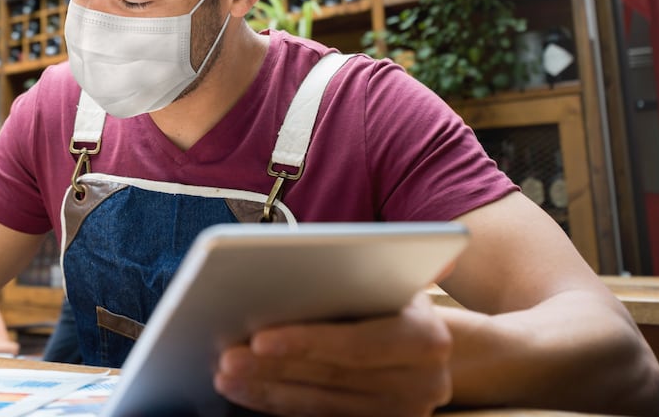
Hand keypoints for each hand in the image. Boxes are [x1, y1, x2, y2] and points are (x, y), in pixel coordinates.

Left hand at [214, 292, 452, 416]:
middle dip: (273, 368)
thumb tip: (317, 257)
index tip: (259, 338)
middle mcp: (423, 382)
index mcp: (426, 338)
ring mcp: (404, 412)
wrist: (432, 345)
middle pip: (331, 377)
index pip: (356, 345)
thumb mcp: (391, 279)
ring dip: (267, 390)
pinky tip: (247, 390)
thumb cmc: (395, 299)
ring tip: (227, 375)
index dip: (306, 343)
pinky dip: (278, 403)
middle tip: (227, 357)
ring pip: (321, 405)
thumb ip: (359, 272)